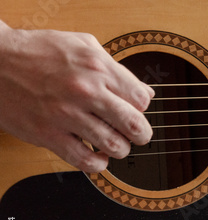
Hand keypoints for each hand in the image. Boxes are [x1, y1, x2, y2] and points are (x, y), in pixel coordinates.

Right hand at [0, 22, 153, 172]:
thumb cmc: (39, 52)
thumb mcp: (84, 45)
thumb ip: (116, 68)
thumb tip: (146, 93)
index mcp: (97, 68)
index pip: (141, 100)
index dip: (141, 108)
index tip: (133, 110)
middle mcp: (85, 91)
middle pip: (135, 126)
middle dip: (142, 134)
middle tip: (137, 135)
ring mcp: (66, 115)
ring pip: (114, 146)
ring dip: (120, 149)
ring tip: (114, 143)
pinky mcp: (48, 135)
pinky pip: (85, 161)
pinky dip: (98, 164)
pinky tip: (97, 156)